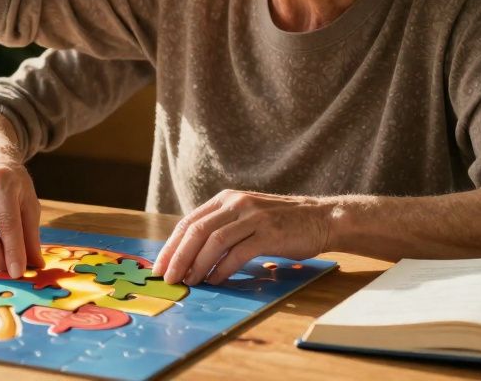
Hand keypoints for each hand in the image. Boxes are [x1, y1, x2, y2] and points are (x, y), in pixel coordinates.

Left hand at [153, 190, 331, 285]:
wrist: (320, 218)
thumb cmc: (279, 223)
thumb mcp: (245, 216)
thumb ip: (221, 228)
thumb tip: (189, 256)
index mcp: (226, 199)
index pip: (188, 222)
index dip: (171, 246)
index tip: (160, 266)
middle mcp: (236, 204)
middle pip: (197, 231)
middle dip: (178, 256)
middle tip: (168, 278)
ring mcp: (253, 217)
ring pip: (215, 241)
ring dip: (198, 264)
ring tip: (189, 282)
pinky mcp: (269, 233)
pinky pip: (239, 253)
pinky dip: (223, 268)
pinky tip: (215, 280)